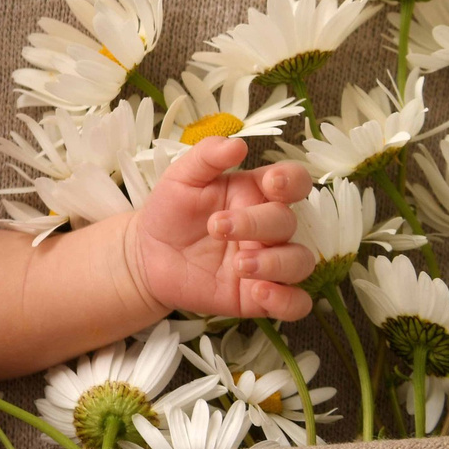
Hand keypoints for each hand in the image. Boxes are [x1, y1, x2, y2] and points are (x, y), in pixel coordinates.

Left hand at [126, 135, 316, 322]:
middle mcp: (269, 228)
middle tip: (217, 227)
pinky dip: (287, 300)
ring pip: (300, 262)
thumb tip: (236, 144)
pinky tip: (260, 293)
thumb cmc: (171, 211)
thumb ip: (207, 156)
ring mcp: (268, 262)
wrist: (147, 255)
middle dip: (257, 224)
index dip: (293, 181)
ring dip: (276, 263)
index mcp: (257, 193)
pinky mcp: (259, 296)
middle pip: (288, 222)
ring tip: (239, 264)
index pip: (295, 181)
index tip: (272, 184)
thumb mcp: (181, 177)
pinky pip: (295, 303)